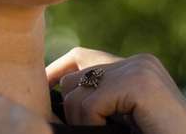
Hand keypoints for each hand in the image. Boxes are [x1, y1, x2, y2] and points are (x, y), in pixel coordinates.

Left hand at [47, 47, 185, 133]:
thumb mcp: (122, 121)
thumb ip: (102, 105)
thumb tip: (55, 97)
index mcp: (137, 69)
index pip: (82, 59)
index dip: (58, 74)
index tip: (45, 94)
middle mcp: (139, 62)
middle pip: (74, 76)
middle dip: (73, 109)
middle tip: (97, 129)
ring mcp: (140, 69)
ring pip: (76, 93)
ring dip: (86, 123)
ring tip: (115, 133)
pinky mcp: (140, 83)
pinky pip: (89, 105)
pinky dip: (95, 126)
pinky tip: (121, 133)